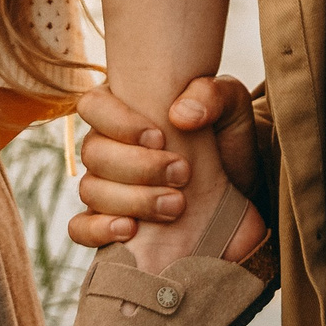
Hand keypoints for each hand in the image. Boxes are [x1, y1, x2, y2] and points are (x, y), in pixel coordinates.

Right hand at [70, 76, 267, 250]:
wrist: (244, 191)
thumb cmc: (229, 140)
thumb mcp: (233, 107)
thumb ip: (211, 95)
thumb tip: (179, 114)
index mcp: (126, 110)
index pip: (93, 105)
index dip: (118, 122)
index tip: (159, 137)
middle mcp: (109, 146)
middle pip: (93, 152)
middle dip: (138, 166)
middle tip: (182, 174)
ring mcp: (108, 187)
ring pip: (90, 190)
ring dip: (132, 200)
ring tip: (176, 206)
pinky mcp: (112, 223)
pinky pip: (80, 229)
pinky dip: (97, 230)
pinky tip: (130, 230)